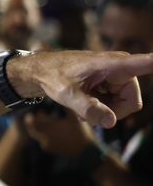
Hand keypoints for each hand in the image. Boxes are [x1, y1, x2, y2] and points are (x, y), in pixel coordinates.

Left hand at [7, 50, 151, 128]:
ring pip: (124, 105)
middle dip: (113, 113)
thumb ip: (88, 108)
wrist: (42, 71)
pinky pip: (116, 104)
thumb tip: (111, 122)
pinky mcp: (111, 84)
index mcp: (114, 64)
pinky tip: (84, 109)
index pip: (147, 63)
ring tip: (83, 112)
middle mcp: (120, 69)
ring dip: (105, 112)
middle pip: (132, 101)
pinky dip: (102, 109)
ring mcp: (116, 77)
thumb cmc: (53, 76)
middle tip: (90, 117)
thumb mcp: (67, 94)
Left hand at [23, 109, 95, 156]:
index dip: (31, 116)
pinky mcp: (50, 149)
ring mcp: (46, 145)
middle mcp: (44, 137)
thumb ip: (66, 106)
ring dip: (41, 127)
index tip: (36, 111)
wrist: (85, 151)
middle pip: (33, 128)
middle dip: (35, 121)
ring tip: (49, 120)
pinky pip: (43, 139)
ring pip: (38, 134)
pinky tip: (53, 130)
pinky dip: (45, 133)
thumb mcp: (74, 117)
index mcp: (48, 129)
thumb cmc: (80, 132)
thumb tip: (61, 96)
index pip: (31, 122)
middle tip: (41, 114)